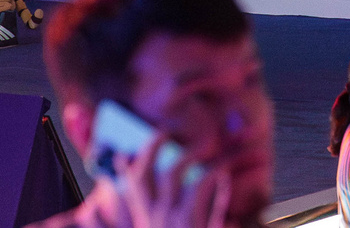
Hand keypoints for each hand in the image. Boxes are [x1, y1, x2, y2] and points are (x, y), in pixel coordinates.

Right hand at [108, 135, 230, 227]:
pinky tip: (223, 170)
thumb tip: (184, 185)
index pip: (129, 186)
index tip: (126, 150)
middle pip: (143, 172)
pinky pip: (201, 185)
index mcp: (146, 221)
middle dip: (152, 146)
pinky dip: (214, 172)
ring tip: (204, 145)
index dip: (126, 164)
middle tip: (164, 131)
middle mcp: (153, 218)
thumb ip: (178, 211)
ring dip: (190, 153)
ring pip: (173, 172)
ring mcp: (170, 220)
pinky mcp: (190, 224)